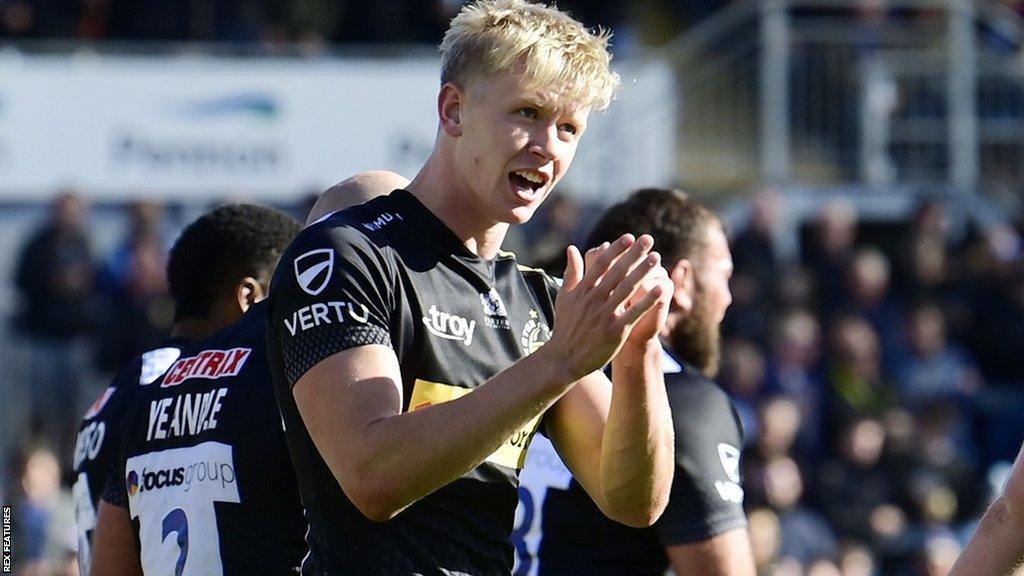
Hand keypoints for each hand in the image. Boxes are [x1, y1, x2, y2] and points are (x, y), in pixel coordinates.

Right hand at [543, 234, 667, 379]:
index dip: (616, 249)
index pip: (601, 263)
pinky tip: (660, 289)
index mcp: (582, 290)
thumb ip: (571, 272)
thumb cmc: (565, 326)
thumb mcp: (564, 297)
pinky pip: (634, 312)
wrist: (564, 358)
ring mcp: (605, 315)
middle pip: (617, 272)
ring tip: (656, 258)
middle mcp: (593, 299)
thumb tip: (572, 248)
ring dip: (643, 272)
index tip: (629, 237)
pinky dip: (647, 300)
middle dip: (633, 254)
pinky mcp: (615, 330)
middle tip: (648, 239)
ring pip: (627, 288)